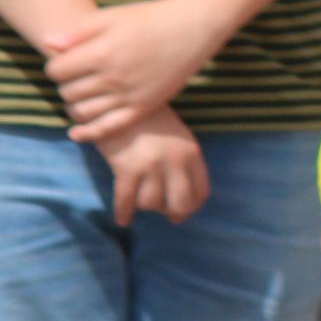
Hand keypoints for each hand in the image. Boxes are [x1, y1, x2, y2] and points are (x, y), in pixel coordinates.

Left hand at [46, 0, 225, 134]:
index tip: (64, 62)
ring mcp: (128, 96)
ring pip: (82, 112)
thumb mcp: (112, 16)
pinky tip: (76, 132)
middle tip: (74, 77)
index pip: (57, 71)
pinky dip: (88, 133)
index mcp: (101, 53)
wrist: (191, 30)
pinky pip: (108, 128)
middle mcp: (112, 78)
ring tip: (80, 94)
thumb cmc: (149, 19)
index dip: (55, 66)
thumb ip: (78, 32)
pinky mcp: (142, 108)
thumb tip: (48, 43)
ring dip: (74, 105)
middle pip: (68, 92)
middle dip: (65, 85)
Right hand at [94, 108, 210, 223]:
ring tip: (139, 199)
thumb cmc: (148, 120)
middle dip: (173, 212)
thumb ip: (183, 162)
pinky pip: (126, 201)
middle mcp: (175, 160)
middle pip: (180, 203)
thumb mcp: (176, 136)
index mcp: (191, 151)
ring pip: (151, 203)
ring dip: (145, 205)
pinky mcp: (127, 168)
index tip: (183, 212)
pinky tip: (123, 219)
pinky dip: (124, 213)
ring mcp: (151, 164)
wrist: (119, 102)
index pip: (201, 191)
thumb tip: (179, 201)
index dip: (193, 207)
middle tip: (166, 214)